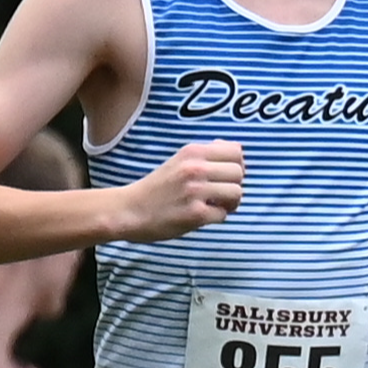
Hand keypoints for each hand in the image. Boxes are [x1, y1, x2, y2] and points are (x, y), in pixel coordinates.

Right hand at [120, 140, 243, 241]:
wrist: (128, 210)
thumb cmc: (157, 188)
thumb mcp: (179, 161)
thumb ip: (206, 156)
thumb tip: (238, 150)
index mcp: (192, 152)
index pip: (236, 151)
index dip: (236, 165)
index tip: (225, 176)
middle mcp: (195, 168)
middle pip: (239, 172)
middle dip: (234, 185)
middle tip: (220, 194)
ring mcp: (196, 191)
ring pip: (237, 193)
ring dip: (230, 203)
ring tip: (215, 205)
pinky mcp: (196, 214)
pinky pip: (223, 214)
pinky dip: (217, 217)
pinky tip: (203, 216)